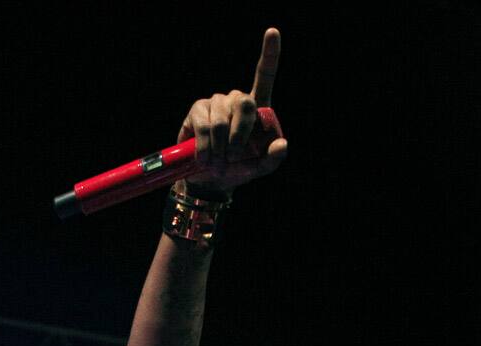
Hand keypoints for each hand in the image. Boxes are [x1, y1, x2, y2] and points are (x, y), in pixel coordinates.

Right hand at [176, 28, 286, 195]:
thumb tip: (282, 144)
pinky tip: (206, 158)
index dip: (269, 54)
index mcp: (257, 109)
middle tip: (234, 157)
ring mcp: (216, 103)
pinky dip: (207, 146)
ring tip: (218, 162)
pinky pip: (204, 125)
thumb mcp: (259, 168)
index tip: (272, 32)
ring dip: (221, 146)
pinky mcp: (198, 110)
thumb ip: (273, 159)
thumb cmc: (238, 170)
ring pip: (222, 119)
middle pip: (243, 102)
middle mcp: (236, 100)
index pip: (265, 76)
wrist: (210, 180)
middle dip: (240, 134)